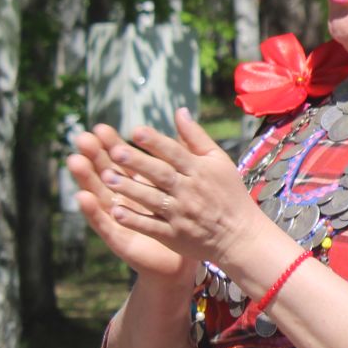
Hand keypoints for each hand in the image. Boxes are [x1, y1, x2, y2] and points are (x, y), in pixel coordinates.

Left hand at [67, 110, 270, 274]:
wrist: (241, 236)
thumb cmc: (229, 194)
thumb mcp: (219, 162)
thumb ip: (196, 138)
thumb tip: (179, 111)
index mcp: (200, 171)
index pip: (175, 153)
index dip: (156, 142)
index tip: (135, 130)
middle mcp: (190, 191)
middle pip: (161, 174)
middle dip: (138, 163)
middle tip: (115, 151)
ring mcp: (181, 215)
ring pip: (152, 199)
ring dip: (130, 189)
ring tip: (106, 177)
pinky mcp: (174, 235)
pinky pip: (152, 226)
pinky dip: (135, 220)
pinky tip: (115, 212)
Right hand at [68, 123, 196, 283]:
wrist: (185, 257)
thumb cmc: (182, 218)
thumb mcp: (183, 184)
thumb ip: (178, 157)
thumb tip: (181, 125)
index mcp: (138, 184)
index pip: (121, 160)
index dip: (111, 144)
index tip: (101, 127)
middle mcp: (123, 199)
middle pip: (105, 173)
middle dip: (94, 155)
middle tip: (82, 138)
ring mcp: (119, 218)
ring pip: (99, 195)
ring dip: (86, 179)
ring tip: (75, 161)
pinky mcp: (120, 238)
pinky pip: (105, 224)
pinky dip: (93, 211)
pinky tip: (83, 198)